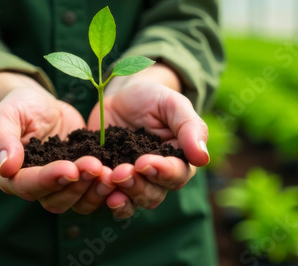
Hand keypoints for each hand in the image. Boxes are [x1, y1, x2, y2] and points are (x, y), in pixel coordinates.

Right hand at [0, 73, 107, 213]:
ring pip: (77, 202)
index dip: (50, 179)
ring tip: (109, 172)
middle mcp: (37, 187)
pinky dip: (107, 186)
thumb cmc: (18, 107)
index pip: (28, 185)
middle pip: (56, 200)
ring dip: (94, 190)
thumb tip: (5, 167)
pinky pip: (94, 191)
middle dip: (77, 185)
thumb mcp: (5, 115)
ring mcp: (61, 185)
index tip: (70, 168)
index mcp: (12, 176)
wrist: (40, 104)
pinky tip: (119, 172)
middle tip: (95, 166)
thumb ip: (2, 139)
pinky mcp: (81, 178)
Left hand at [87, 66, 208, 217]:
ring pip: (131, 201)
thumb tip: (203, 158)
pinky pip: (106, 198)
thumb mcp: (173, 104)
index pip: (176, 176)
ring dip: (119, 195)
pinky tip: (94, 186)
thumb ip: (190, 128)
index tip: (144, 162)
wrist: (121, 97)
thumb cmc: (153, 98)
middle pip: (152, 195)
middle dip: (136, 186)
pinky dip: (100, 197)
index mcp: (178, 161)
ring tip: (107, 179)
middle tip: (120, 172)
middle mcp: (156, 178)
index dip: (161, 173)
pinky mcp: (108, 179)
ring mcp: (132, 181)